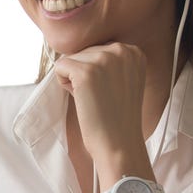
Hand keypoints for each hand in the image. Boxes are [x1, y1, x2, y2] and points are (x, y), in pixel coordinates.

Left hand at [53, 42, 147, 166]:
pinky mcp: (85, 72)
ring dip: (74, 80)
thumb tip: (80, 49)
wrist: (119, 142)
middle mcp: (121, 50)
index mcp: (132, 51)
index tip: (110, 90)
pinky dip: (63, 83)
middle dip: (84, 74)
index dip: (96, 72)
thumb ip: (109, 60)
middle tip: (101, 97)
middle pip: (82, 52)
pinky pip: (59, 67)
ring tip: (94, 98)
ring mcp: (103, 59)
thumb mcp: (122, 78)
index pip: (96, 49)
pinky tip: (82, 98)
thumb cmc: (116, 115)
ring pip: (70, 59)